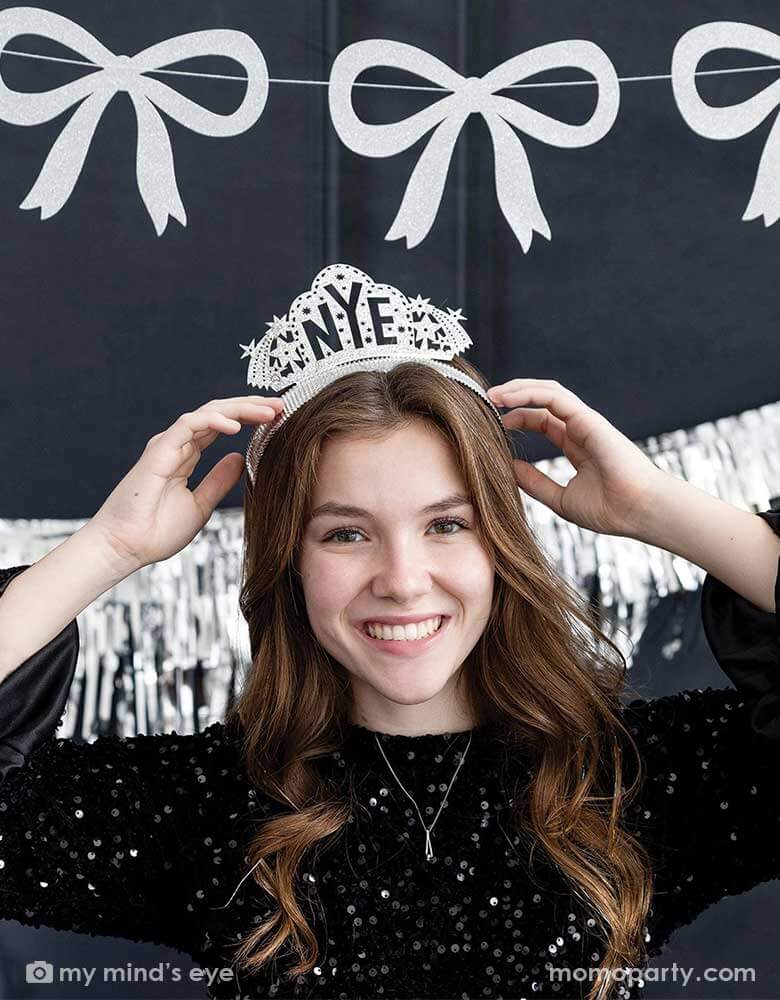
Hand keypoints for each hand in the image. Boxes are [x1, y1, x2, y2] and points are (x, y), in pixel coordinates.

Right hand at [90, 396, 283, 569]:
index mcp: (186, 455)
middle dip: (251, 406)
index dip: (249, 418)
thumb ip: (219, 481)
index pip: (220, 425)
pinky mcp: (159, 450)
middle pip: (218, 413)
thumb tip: (240, 458)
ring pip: (207, 413)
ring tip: (269, 412)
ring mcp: (167, 445)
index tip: (278, 417)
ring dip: (240, 409)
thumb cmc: (155, 531)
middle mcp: (177, 444)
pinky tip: (237, 426)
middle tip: (281, 405)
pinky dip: (214, 421)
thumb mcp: (201, 505)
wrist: (126, 547)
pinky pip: (188, 424)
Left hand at [487, 379, 663, 536]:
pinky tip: (507, 399)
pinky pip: (554, 396)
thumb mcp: (560, 498)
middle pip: (543, 401)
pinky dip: (529, 392)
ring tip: (492, 395)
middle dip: (514, 397)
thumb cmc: (609, 510)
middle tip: (486, 401)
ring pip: (548, 391)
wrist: (639, 512)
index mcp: (577, 445)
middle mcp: (581, 429)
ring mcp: (586, 422)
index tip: (494, 427)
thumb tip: (507, 468)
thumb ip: (535, 482)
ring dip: (518, 389)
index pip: (543, 421)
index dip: (518, 418)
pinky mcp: (588, 419)